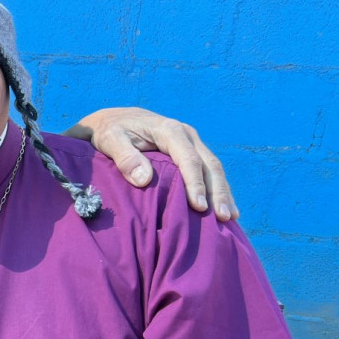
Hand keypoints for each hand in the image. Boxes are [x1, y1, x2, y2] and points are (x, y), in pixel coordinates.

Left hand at [65, 108, 237, 220]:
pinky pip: (208, 170)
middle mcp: (186, 134)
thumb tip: (145, 180)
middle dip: (218, 191)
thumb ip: (125, 157)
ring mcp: (191, 142)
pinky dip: (217, 188)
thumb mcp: (109, 139)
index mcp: (169, 130)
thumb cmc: (108, 132)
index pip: (189, 159)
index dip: (195, 184)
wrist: (111, 120)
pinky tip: (223, 207)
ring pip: (213, 168)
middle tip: (224, 217)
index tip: (199, 207)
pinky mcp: (190, 151)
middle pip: (209, 164)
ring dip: (222, 192)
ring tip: (230, 218)